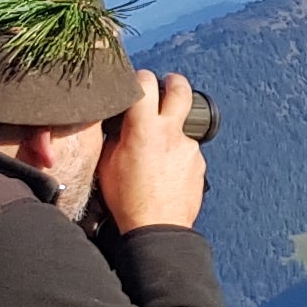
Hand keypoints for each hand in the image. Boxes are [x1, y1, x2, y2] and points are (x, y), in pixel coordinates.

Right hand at [95, 71, 206, 233]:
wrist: (157, 228)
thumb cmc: (128, 200)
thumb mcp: (107, 164)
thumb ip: (114, 137)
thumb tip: (119, 124)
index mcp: (145, 128)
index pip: (146, 82)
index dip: (139, 78)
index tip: (137, 83)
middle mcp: (172, 133)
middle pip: (181, 89)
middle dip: (173, 82)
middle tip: (167, 84)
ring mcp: (189, 148)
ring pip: (183, 126)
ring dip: (172, 130)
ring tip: (157, 151)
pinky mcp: (199, 164)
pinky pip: (188, 151)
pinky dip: (178, 155)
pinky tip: (166, 171)